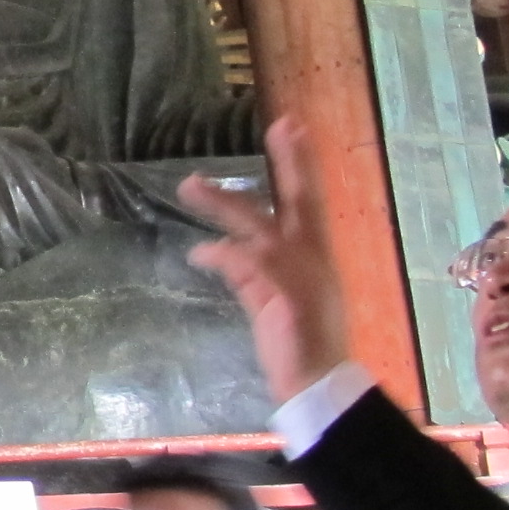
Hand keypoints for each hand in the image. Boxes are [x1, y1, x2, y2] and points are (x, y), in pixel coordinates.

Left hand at [181, 114, 353, 403]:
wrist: (319, 385)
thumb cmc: (300, 344)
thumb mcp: (278, 299)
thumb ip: (254, 272)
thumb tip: (221, 250)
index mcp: (316, 258)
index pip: (309, 201)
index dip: (300, 164)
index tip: (289, 126)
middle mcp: (313, 260)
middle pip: (301, 200)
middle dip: (292, 161)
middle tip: (281, 124)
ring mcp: (300, 276)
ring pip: (259, 225)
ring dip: (222, 203)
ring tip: (189, 185)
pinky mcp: (284, 298)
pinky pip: (245, 264)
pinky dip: (220, 254)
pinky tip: (200, 254)